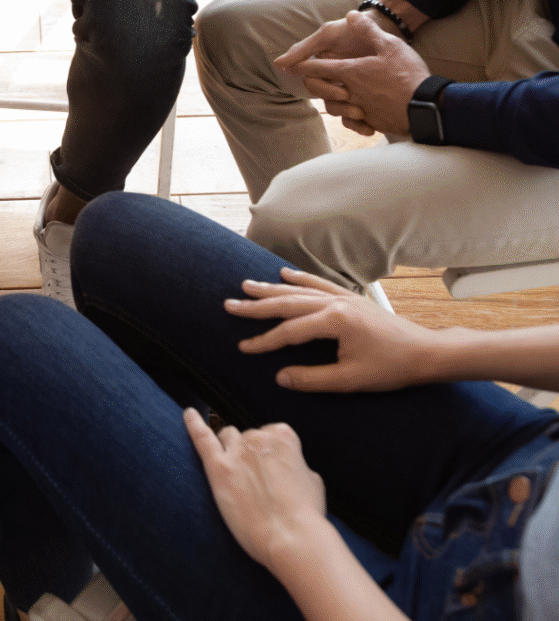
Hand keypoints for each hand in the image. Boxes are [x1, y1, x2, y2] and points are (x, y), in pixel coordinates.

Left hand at [184, 409, 325, 571]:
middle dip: (250, 455)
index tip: (273, 471)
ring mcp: (237, 451)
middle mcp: (259, 437)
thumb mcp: (312, 480)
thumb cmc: (306, 515)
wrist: (293, 538)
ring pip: (227, 437)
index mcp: (283, 436)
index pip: (271, 434)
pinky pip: (202, 438)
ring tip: (235, 472)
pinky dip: (193, 424)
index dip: (270, 455)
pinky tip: (188, 414)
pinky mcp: (219, 468)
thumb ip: (294, 464)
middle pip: (247, 437)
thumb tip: (286, 465)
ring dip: (230, 449)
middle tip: (257, 483)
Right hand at [225, 267, 436, 391]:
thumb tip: (280, 377)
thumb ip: (312, 378)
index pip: (288, 332)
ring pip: (299, 290)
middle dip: (256, 305)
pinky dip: (300, 279)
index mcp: (333, 321)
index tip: (243, 348)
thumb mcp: (351, 380)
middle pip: (287, 303)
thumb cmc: (391, 368)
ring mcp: (343, 298)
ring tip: (247, 285)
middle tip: (230, 304)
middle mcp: (335, 303)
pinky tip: (285, 275)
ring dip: (272, 289)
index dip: (263, 341)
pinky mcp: (351, 298)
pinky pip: (319, 284)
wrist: (426, 353)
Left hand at [276, 12, 430, 136]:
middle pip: (319, 91)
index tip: (293, 65)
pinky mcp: (372, 123)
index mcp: (351, 73)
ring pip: (333, 108)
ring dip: (331, 101)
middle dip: (313, 85)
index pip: (317, 68)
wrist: (427, 107)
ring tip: (337, 95)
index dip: (303, 65)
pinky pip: (352, 123)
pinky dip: (349, 119)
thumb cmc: (408, 74)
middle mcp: (350, 93)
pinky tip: (355, 113)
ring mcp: (360, 110)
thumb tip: (352, 15)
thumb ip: (368, 30)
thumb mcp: (390, 45)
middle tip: (313, 80)